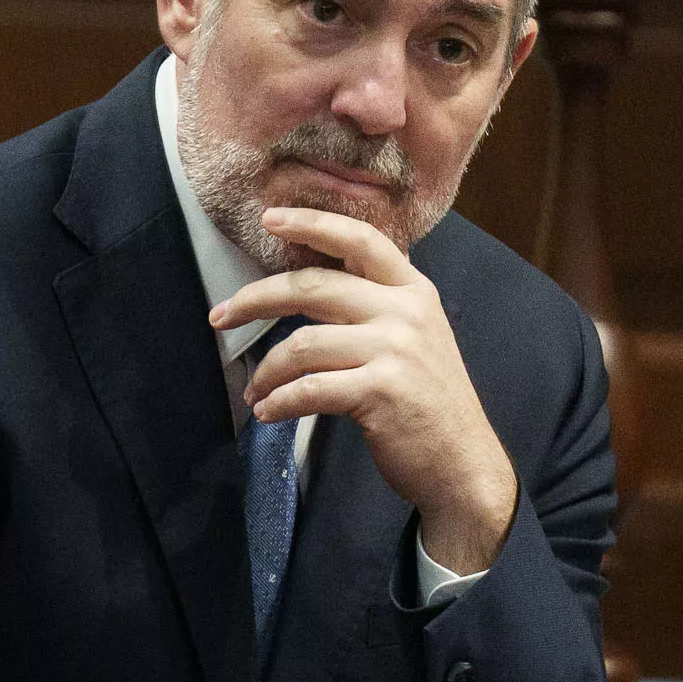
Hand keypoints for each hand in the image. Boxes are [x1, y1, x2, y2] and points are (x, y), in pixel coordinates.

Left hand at [211, 203, 518, 576]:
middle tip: (220, 316)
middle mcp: (406, 311)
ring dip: (266, 371)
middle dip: (256, 299)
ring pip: (303, 344)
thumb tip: (309, 288)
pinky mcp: (382, 391)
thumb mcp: (415, 338)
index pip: (360, 238)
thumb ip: (376, 307)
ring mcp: (395, 350)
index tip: (270, 218)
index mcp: (413, 291)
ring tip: (255, 391)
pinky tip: (268, 412)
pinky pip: (309, 390)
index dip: (312, 223)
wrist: (462, 463)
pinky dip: (279, 402)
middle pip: (313, 286)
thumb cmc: (427, 403)